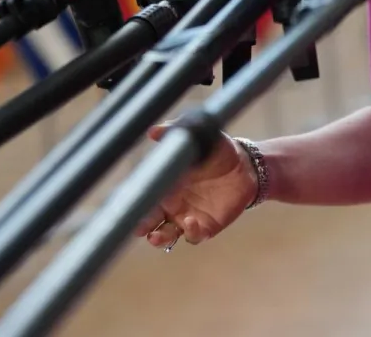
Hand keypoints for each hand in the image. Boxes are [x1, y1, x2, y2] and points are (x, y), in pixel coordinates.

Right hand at [132, 125, 257, 249]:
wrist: (244, 165)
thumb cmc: (216, 149)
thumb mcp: (197, 137)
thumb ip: (175, 133)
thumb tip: (154, 131)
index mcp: (165, 183)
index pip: (143, 194)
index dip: (132, 201)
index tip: (125, 203)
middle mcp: (171, 203)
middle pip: (148, 220)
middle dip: (140, 225)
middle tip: (136, 227)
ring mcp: (187, 216)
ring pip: (165, 235)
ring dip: (158, 238)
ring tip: (154, 237)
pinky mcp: (205, 226)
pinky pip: (193, 236)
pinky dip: (190, 233)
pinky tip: (190, 223)